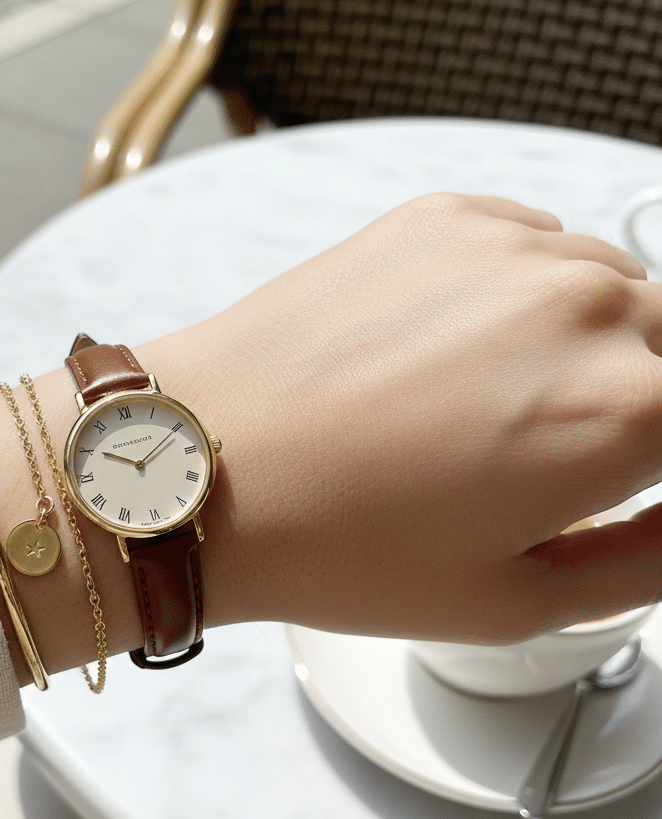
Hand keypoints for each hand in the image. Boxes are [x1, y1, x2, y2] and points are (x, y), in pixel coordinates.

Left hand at [0, 193, 661, 678]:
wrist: (202, 464)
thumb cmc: (333, 542)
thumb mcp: (513, 600)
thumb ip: (647, 561)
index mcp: (626, 412)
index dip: (653, 468)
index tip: (620, 485)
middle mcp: (587, 307)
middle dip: (633, 407)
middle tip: (543, 461)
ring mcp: (512, 249)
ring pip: (606, 296)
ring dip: (576, 350)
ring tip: (479, 412)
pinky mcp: (444, 218)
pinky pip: (532, 251)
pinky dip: (517, 301)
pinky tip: (446, 356)